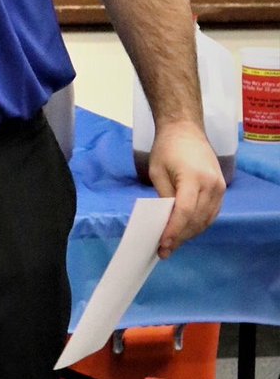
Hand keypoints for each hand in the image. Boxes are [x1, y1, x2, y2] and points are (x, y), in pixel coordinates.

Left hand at [146, 119, 225, 258]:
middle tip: (164, 250)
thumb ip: (163, 196)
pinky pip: (211, 213)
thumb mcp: (157, 172)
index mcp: (193, 179)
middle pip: (196, 220)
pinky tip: (185, 230)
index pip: (184, 212)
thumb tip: (165, 221)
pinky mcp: (222, 189)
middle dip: (180, 237)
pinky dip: (198, 224)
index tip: (163, 244)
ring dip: (190, 233)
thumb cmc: (166, 148)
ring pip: (206, 220)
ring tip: (173, 243)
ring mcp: (220, 188)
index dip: (174, 231)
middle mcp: (211, 185)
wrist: (185, 129)